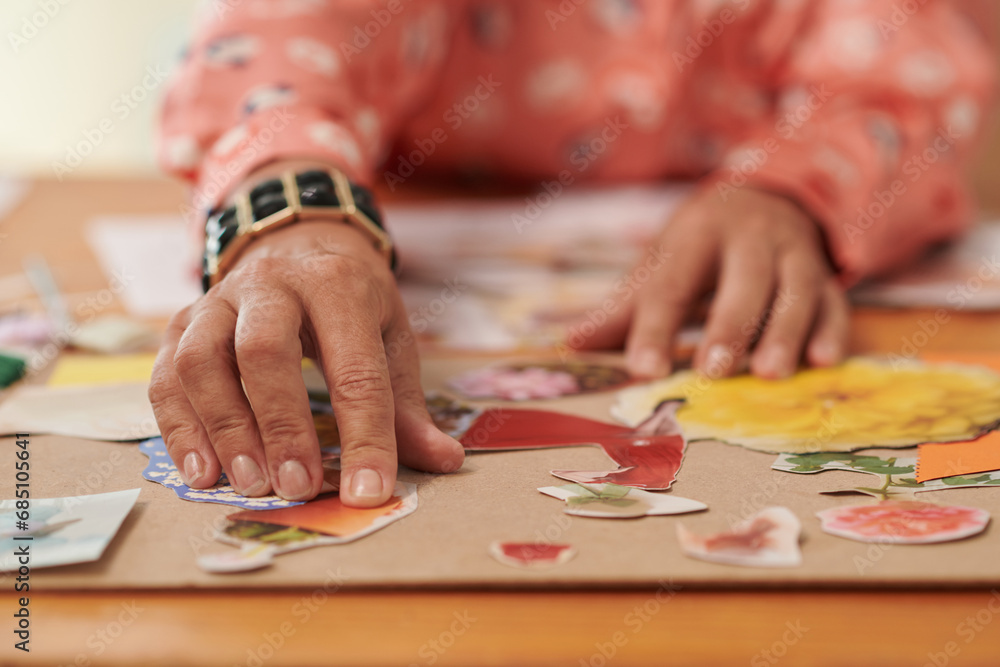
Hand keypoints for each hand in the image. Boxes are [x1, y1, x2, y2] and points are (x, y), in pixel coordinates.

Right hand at [149, 219, 463, 506]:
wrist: (296, 241)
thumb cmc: (352, 303)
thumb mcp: (390, 339)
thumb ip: (409, 406)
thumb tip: (446, 461)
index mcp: (338, 284)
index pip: (355, 368)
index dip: (364, 436)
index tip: (368, 492)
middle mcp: (273, 283)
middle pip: (263, 351)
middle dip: (280, 425)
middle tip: (295, 487)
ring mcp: (219, 300)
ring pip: (202, 360)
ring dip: (222, 429)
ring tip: (248, 484)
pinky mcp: (181, 321)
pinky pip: (166, 375)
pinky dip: (179, 428)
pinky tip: (202, 473)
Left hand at [573, 187, 848, 378]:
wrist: (767, 197)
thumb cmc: (699, 246)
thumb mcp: (660, 263)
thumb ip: (623, 308)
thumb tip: (572, 343)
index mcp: (697, 233)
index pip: (673, 283)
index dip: (656, 326)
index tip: (643, 368)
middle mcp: (750, 238)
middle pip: (742, 281)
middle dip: (728, 326)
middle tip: (712, 371)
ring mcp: (794, 254)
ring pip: (795, 290)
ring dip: (784, 332)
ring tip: (769, 375)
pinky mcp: (826, 275)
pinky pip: (835, 301)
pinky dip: (832, 330)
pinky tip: (824, 362)